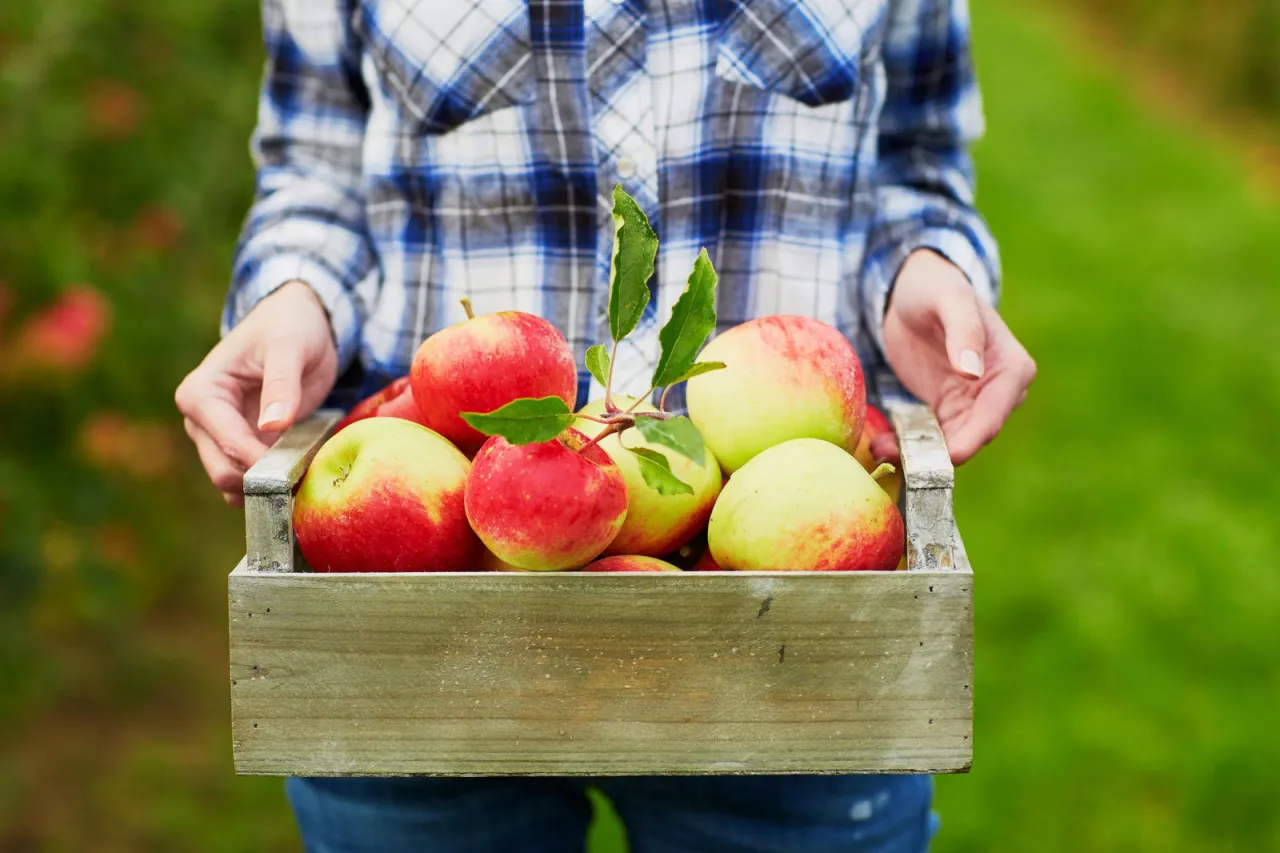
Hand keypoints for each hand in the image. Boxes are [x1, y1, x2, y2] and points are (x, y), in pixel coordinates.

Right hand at [175, 281, 337, 505]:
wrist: (296, 324)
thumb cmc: (288, 327)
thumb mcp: (289, 347)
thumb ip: (281, 384)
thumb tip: (272, 426)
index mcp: (201, 392)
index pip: (225, 440)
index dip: (259, 460)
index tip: (295, 468)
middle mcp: (201, 421)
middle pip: (223, 471)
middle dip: (263, 481)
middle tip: (306, 476)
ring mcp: (219, 438)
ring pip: (235, 484)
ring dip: (269, 487)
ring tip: (307, 475)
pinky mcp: (241, 448)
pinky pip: (251, 481)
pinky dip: (274, 486)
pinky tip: (303, 475)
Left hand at [875, 249, 1035, 465]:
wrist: (912, 291)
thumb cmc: (936, 287)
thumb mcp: (949, 300)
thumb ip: (964, 331)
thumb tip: (973, 373)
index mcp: (1011, 368)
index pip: (995, 413)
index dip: (973, 438)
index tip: (949, 456)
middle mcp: (999, 393)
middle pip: (973, 436)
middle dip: (939, 452)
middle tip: (898, 457)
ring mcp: (972, 405)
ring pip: (950, 443)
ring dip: (919, 453)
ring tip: (880, 450)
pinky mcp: (945, 411)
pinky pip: (931, 437)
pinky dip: (908, 444)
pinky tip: (881, 445)